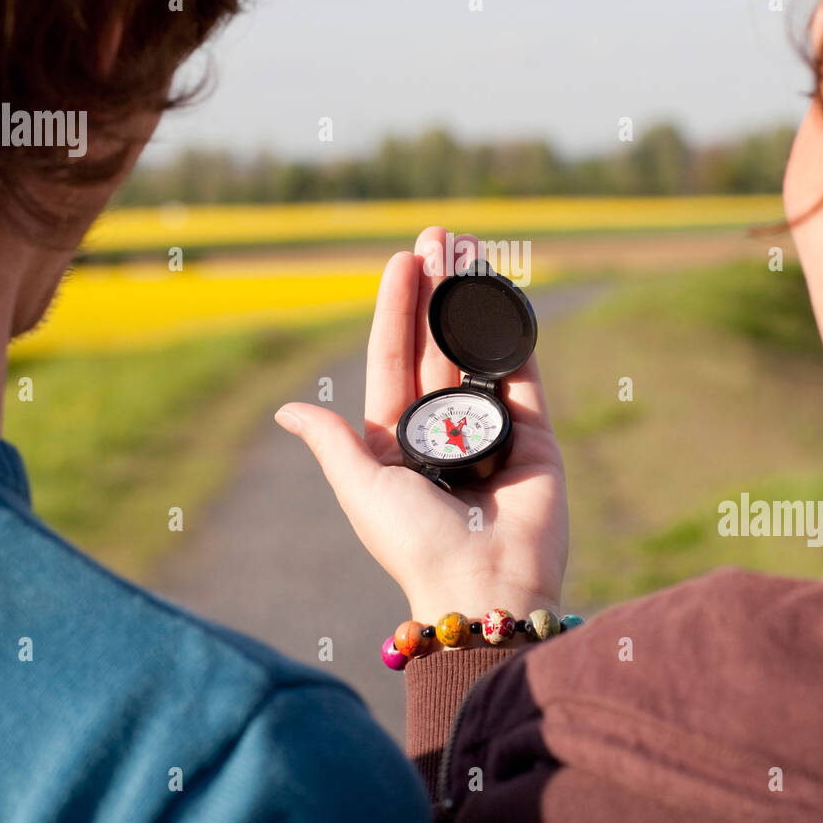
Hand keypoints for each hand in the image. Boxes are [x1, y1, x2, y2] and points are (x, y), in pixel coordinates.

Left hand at [274, 226, 568, 622]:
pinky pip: (523, 374)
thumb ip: (334, 443)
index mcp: (397, 441)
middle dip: (437, 288)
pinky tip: (505, 292)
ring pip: (478, 349)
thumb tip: (288, 412)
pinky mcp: (534, 438)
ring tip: (472, 248)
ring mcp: (490, 432)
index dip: (396, 308)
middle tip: (440, 234)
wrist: (486, 588)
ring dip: (474, 299)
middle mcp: (443, 431)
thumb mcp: (363, 488)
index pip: (393, 357)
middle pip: (437, 343)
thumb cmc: (414, 544)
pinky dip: (515, 333)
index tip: (401, 260)